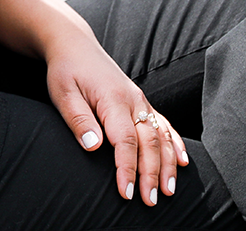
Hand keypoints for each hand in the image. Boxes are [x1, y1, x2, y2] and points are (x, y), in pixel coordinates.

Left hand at [44, 32, 189, 205]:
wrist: (74, 44)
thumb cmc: (66, 69)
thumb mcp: (62, 92)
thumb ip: (78, 118)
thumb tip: (94, 147)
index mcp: (113, 98)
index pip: (125, 140)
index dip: (128, 168)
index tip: (127, 193)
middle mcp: (133, 99)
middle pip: (149, 142)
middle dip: (151, 174)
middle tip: (150, 201)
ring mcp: (140, 100)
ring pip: (161, 135)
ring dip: (167, 164)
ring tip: (168, 191)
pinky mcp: (142, 101)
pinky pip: (164, 123)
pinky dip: (175, 143)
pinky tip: (183, 162)